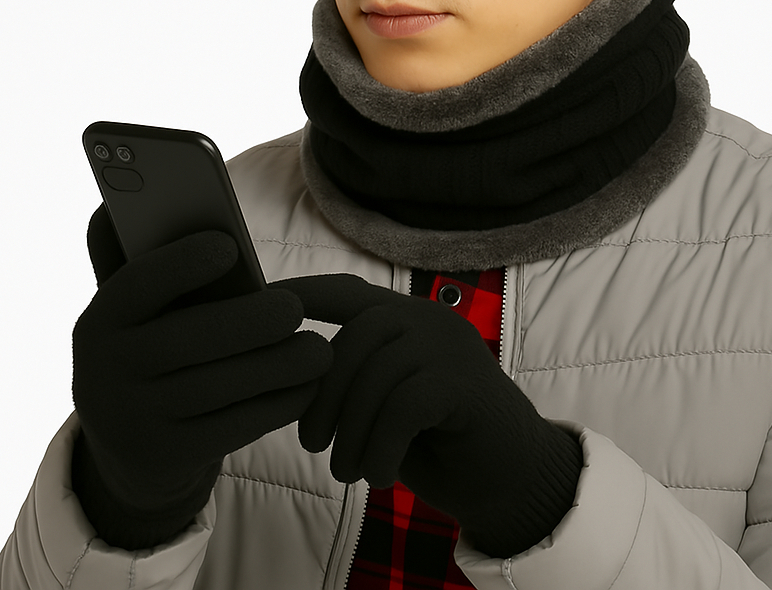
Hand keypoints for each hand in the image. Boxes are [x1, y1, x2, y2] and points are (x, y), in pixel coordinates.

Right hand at [71, 205, 332, 547]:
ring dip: (276, 366)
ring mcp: (134, 420)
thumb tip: (141, 211)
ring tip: (318, 350)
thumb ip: (144, 263)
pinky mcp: (168, 457)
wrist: (130, 447)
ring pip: (216, 388)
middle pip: (185, 341)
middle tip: (294, 309)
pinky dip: (277, 405)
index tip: (228, 244)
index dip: (179, 263)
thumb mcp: (140, 313)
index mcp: (101, 320)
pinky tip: (308, 386)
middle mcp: (105, 372)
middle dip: (247, 322)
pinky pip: (232, 428)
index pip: (134, 284)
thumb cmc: (153, 349)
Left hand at [285, 273, 581, 556]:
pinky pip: (404, 406)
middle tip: (314, 445)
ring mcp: (451, 347)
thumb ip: (351, 381)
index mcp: (407, 318)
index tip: (260, 305)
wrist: (510, 479)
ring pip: (378, 374)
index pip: (347, 291)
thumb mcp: (383, 405)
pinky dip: (380, 447)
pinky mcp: (466, 383)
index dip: (303, 293)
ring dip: (351, 432)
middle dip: (323, 394)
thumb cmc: (435, 442)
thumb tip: (289, 379)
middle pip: (357, 336)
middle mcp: (429, 320)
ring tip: (349, 471)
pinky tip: (379, 475)